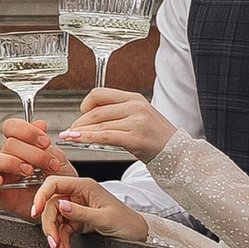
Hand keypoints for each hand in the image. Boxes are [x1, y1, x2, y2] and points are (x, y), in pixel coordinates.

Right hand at [0, 117, 64, 192]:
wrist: (61, 207)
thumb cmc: (58, 184)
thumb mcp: (58, 160)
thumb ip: (45, 143)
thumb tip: (39, 123)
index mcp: (20, 146)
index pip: (11, 127)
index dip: (27, 131)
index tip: (45, 141)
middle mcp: (7, 158)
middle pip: (6, 144)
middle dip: (31, 152)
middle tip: (47, 164)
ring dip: (10, 162)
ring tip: (29, 172)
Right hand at [29, 172, 149, 247]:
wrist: (138, 235)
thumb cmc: (127, 222)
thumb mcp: (104, 218)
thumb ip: (81, 212)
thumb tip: (61, 206)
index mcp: (85, 186)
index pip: (54, 184)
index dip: (41, 196)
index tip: (36, 211)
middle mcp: (78, 194)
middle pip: (51, 206)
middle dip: (50, 226)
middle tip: (54, 242)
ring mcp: (77, 208)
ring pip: (55, 220)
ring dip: (56, 237)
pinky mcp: (78, 220)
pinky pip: (63, 230)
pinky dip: (62, 242)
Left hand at [53, 86, 172, 162]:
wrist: (177, 153)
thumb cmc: (157, 138)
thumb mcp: (139, 117)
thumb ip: (118, 113)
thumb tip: (91, 116)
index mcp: (134, 98)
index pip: (99, 94)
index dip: (85, 105)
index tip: (80, 115)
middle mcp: (135, 106)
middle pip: (96, 110)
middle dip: (79, 122)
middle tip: (72, 131)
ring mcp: (136, 121)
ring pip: (98, 124)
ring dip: (80, 132)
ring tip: (71, 137)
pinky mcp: (135, 137)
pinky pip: (105, 136)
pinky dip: (88, 138)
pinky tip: (78, 140)